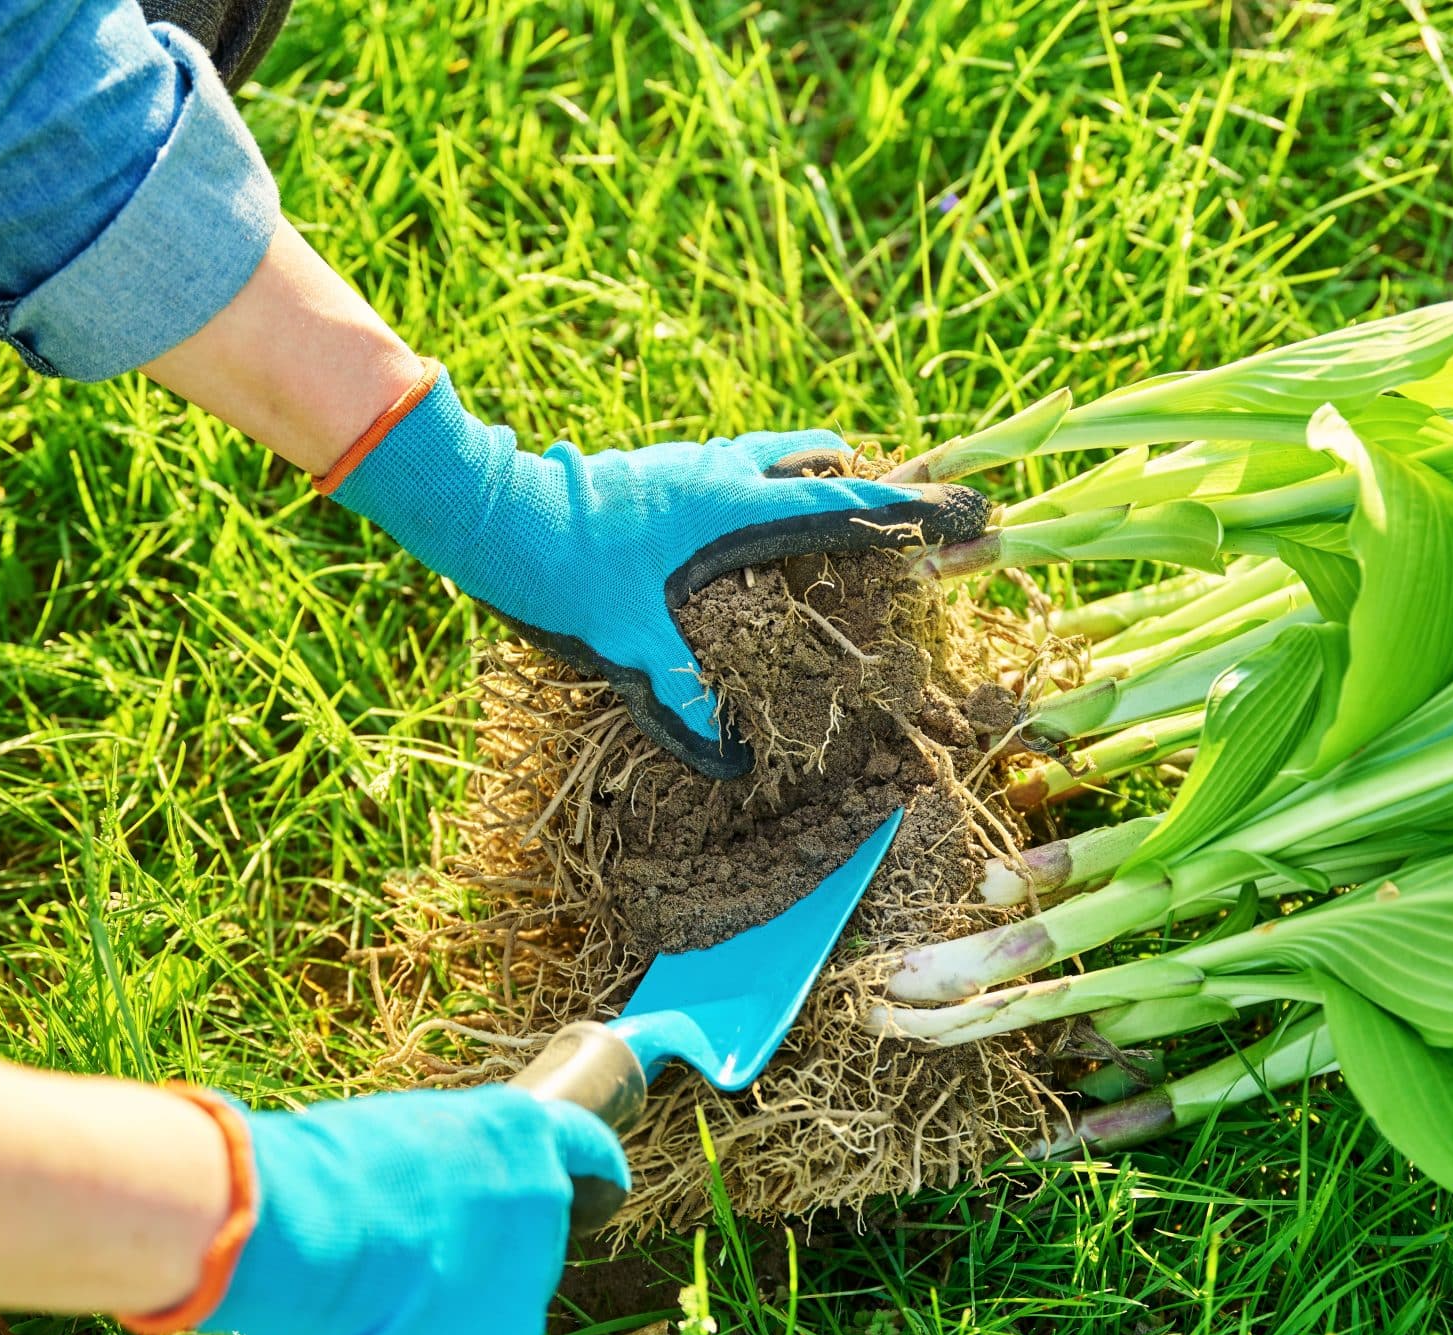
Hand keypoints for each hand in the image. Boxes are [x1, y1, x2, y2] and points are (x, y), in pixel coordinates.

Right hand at [195, 1083, 629, 1334]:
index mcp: (523, 1137)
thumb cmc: (326, 1169)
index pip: (586, 1152)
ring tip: (364, 1300)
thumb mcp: (397, 1138)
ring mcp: (526, 1291)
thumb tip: (433, 1214)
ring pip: (489, 1313)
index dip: (585, 1173)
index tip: (593, 1192)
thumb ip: (442, 1170)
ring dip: (440, 1312)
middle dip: (476, 1254)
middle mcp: (544, 1210)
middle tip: (398, 1258)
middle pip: (525, 1244)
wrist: (309, 1234)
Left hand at [320, 364, 989, 776]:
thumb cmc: (560, 570)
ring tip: (828, 515)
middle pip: (817, 463)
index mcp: (731, 507)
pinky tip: (739, 528)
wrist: (485, 509)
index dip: (908, 513)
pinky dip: (757, 485)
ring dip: (807, 478)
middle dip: (861, 488)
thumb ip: (681, 694)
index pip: (843, 503)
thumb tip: (726, 760)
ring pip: (772, 456)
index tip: (967, 514)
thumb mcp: (625, 642)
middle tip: (894, 522)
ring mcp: (685, 462)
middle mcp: (719, 473)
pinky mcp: (654, 467)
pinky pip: (730, 467)